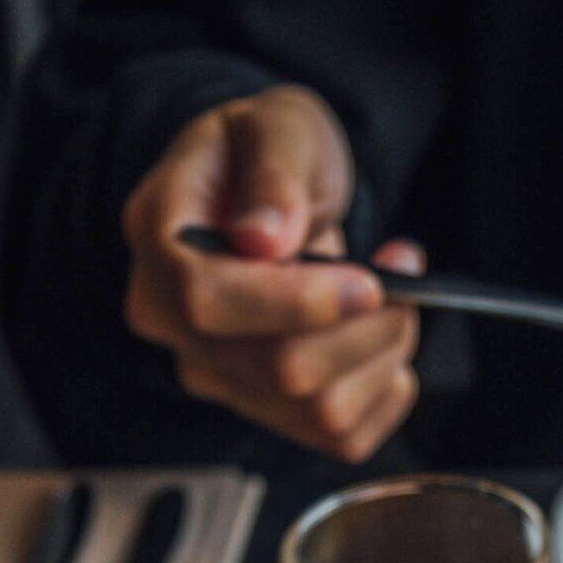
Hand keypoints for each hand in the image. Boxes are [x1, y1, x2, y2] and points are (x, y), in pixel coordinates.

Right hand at [121, 87, 421, 461]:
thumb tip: (263, 241)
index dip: (296, 302)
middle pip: (277, 369)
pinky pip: (342, 436)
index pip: (206, 301)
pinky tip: (384, 341)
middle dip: (365, 327)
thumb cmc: (266, 153)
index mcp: (158, 237)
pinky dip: (386, 391)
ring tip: (400, 297)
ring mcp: (214, 374)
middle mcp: (171, 320)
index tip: (368, 282)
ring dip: (384, 355)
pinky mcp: (263, 410)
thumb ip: (274, 173)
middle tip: (403, 272)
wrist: (270, 198)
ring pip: (319, 410)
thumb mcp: (277, 126)